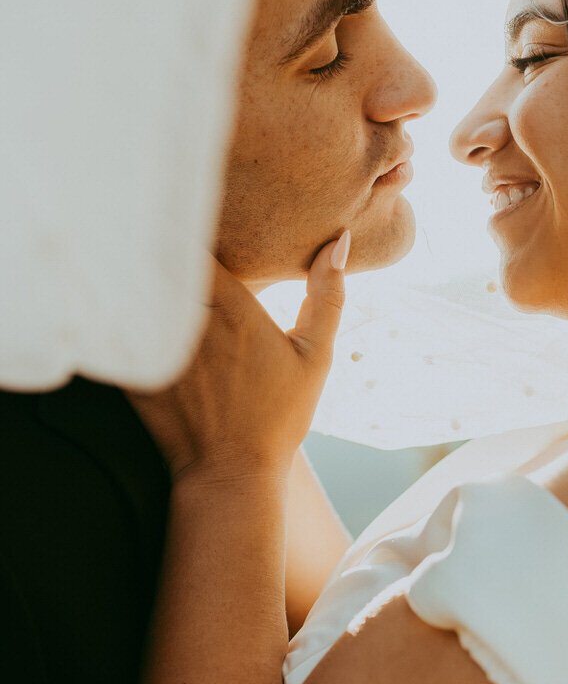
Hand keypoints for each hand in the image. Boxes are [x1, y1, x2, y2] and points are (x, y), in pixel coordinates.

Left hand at [125, 232, 349, 483]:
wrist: (230, 475)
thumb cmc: (278, 415)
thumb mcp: (315, 355)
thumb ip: (327, 296)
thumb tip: (338, 242)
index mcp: (235, 309)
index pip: (197, 244)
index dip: (187, 223)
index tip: (186, 208)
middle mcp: (192, 322)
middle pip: (160, 260)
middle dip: (156, 240)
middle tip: (152, 218)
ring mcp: (159, 347)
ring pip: (134, 288)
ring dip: (135, 270)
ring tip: (129, 253)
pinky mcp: (133, 372)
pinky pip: (114, 327)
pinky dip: (114, 310)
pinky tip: (114, 299)